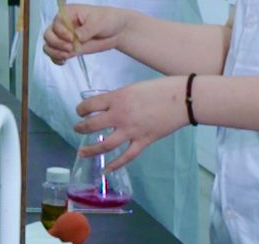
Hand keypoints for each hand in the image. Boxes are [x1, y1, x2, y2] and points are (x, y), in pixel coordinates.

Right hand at [44, 4, 129, 64]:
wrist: (118, 30)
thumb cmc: (108, 19)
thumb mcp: (99, 22)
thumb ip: (86, 30)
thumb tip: (76, 38)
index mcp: (68, 13)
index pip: (56, 22)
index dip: (61, 32)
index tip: (72, 38)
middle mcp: (63, 24)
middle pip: (48, 34)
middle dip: (56, 43)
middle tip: (70, 48)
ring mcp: (65, 37)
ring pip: (49, 45)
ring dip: (55, 52)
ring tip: (67, 56)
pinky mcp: (69, 48)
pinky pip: (56, 53)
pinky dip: (56, 58)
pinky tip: (63, 61)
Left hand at [72, 76, 187, 170]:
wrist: (182, 99)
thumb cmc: (159, 89)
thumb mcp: (132, 88)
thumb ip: (118, 99)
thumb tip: (108, 107)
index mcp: (117, 98)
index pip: (90, 105)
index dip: (81, 109)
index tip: (80, 111)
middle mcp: (120, 115)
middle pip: (92, 125)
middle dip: (81, 128)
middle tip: (77, 129)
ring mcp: (131, 131)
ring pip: (105, 144)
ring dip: (91, 149)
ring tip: (81, 152)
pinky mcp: (143, 142)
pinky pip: (126, 157)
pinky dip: (114, 165)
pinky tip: (105, 170)